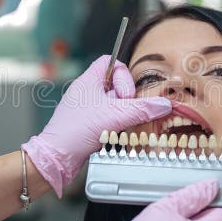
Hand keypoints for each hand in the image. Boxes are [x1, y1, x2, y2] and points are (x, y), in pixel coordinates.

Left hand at [23, 55, 171, 195]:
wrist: (57, 158)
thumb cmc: (76, 130)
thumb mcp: (114, 116)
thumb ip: (141, 109)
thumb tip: (164, 104)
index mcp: (88, 80)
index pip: (111, 62)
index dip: (124, 75)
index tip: (127, 94)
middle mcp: (87, 92)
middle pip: (116, 85)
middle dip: (128, 98)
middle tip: (130, 110)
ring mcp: (87, 108)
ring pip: (114, 103)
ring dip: (124, 113)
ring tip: (126, 124)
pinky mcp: (89, 124)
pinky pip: (109, 118)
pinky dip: (118, 125)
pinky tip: (120, 134)